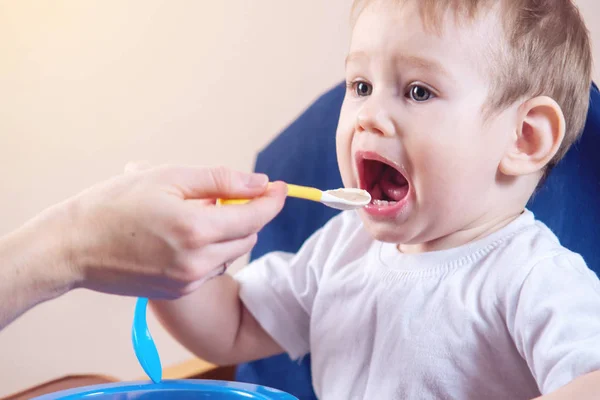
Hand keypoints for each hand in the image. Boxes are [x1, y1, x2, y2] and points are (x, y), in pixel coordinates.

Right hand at [61, 164, 286, 297]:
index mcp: (196, 230)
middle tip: (222, 194)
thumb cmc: (114, 204)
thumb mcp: (168, 177)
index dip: (272, 200)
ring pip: (230, 253)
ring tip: (193, 213)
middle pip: (247, 237)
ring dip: (226, 232)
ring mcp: (187, 281)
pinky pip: (210, 268)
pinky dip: (209, 249)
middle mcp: (197, 262)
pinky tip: (181, 234)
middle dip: (246, 214)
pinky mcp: (177, 292)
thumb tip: (260, 183)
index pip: (255, 217)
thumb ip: (220, 180)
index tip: (280, 186)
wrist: (71, 246)